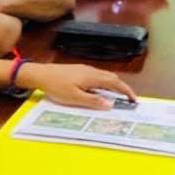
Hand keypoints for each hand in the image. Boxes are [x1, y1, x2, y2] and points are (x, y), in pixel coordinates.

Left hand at [19, 63, 136, 108]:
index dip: (126, 91)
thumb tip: (110, 104)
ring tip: (115, 97)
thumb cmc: (56, 86)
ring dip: (113, 85)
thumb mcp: (75, 98)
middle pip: (112, 78)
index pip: (115, 83)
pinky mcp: (79, 70)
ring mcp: (85, 69)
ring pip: (104, 76)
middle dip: (122, 88)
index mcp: (93, 77)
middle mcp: (91, 71)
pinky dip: (104, 84)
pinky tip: (98, 91)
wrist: (40, 74)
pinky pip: (97, 76)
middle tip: (127, 99)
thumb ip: (93, 101)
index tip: (133, 99)